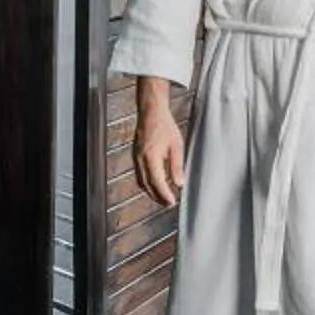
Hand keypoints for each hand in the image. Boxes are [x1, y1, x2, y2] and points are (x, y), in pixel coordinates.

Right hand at [134, 84, 185, 208]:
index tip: (172, 202)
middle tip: (168, 203)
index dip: (164, 195)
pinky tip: (155, 183)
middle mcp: (141, 159)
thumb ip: (177, 166)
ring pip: (141, 181)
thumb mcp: (177, 146)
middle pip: (147, 185)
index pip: (157, 182)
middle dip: (157, 197)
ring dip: (151, 191)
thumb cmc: (165, 126)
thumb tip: (179, 183)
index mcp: (151, 157)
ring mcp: (136, 157)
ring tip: (163, 197)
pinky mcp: (135, 155)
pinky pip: (139, 174)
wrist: (151, 112)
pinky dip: (146, 182)